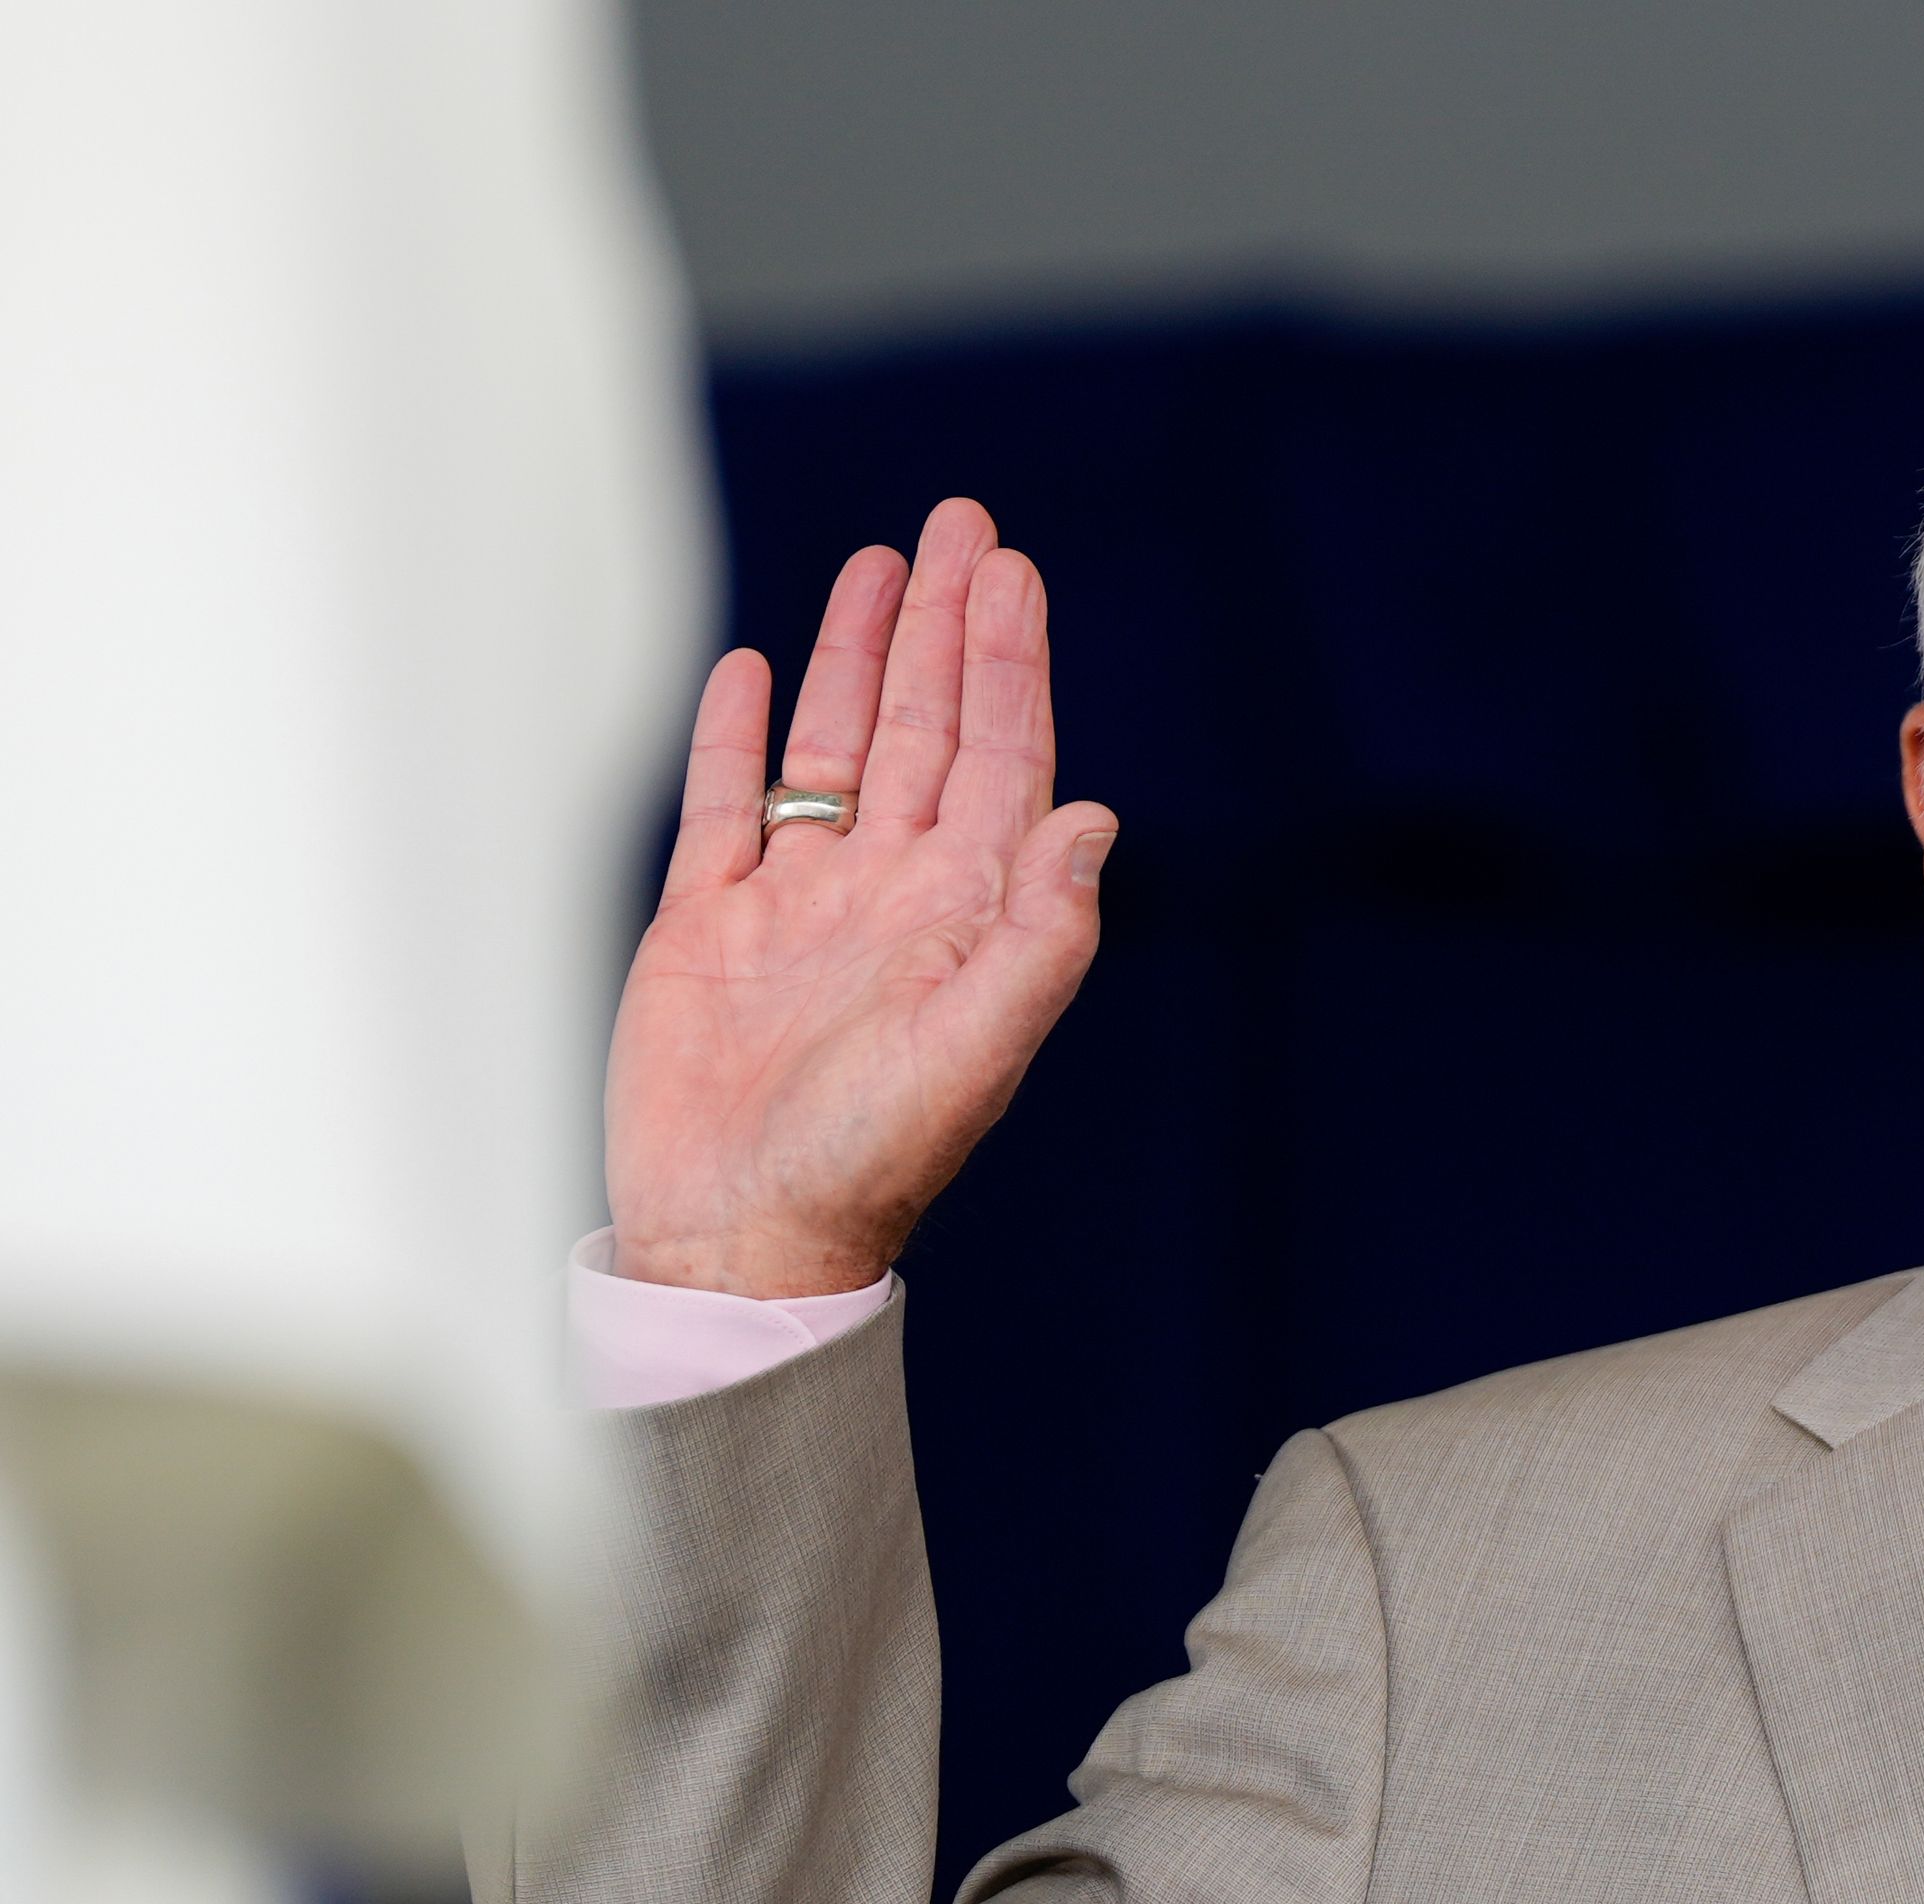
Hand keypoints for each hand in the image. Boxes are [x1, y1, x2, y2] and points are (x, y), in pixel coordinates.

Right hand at [606, 499, 1115, 1296]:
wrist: (737, 1239)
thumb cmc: (865, 1164)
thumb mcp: (975, 1047)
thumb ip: (1041, 936)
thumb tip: (1095, 818)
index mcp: (961, 916)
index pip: (999, 760)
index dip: (1008, 663)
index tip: (1011, 573)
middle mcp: (888, 896)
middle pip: (927, 729)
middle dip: (945, 627)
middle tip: (963, 523)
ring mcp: (798, 906)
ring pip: (835, 748)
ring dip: (857, 658)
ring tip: (879, 565)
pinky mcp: (706, 927)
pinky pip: (727, 807)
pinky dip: (736, 737)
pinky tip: (747, 670)